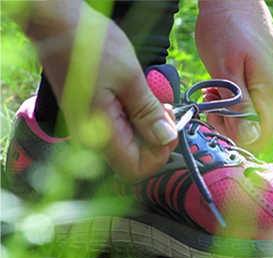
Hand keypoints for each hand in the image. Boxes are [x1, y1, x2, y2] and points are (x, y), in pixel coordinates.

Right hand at [21, 1, 177, 181]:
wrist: (57, 25)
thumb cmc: (88, 45)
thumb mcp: (129, 78)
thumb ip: (148, 113)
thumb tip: (165, 138)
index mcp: (100, 132)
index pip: (135, 170)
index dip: (158, 156)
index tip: (169, 130)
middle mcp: (93, 136)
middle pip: (134, 157)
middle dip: (156, 137)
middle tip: (165, 109)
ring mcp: (92, 126)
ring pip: (130, 142)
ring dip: (148, 124)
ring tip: (153, 97)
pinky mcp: (94, 115)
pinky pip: (121, 127)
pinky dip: (137, 116)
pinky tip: (141, 95)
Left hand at [196, 1, 272, 151]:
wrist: (234, 0)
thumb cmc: (225, 29)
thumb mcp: (224, 70)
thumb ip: (238, 106)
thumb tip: (249, 138)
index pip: (261, 138)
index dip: (235, 136)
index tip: (216, 116)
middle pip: (259, 131)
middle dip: (231, 124)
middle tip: (212, 102)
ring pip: (256, 120)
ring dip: (232, 113)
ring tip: (217, 90)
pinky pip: (257, 106)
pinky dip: (238, 103)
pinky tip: (225, 88)